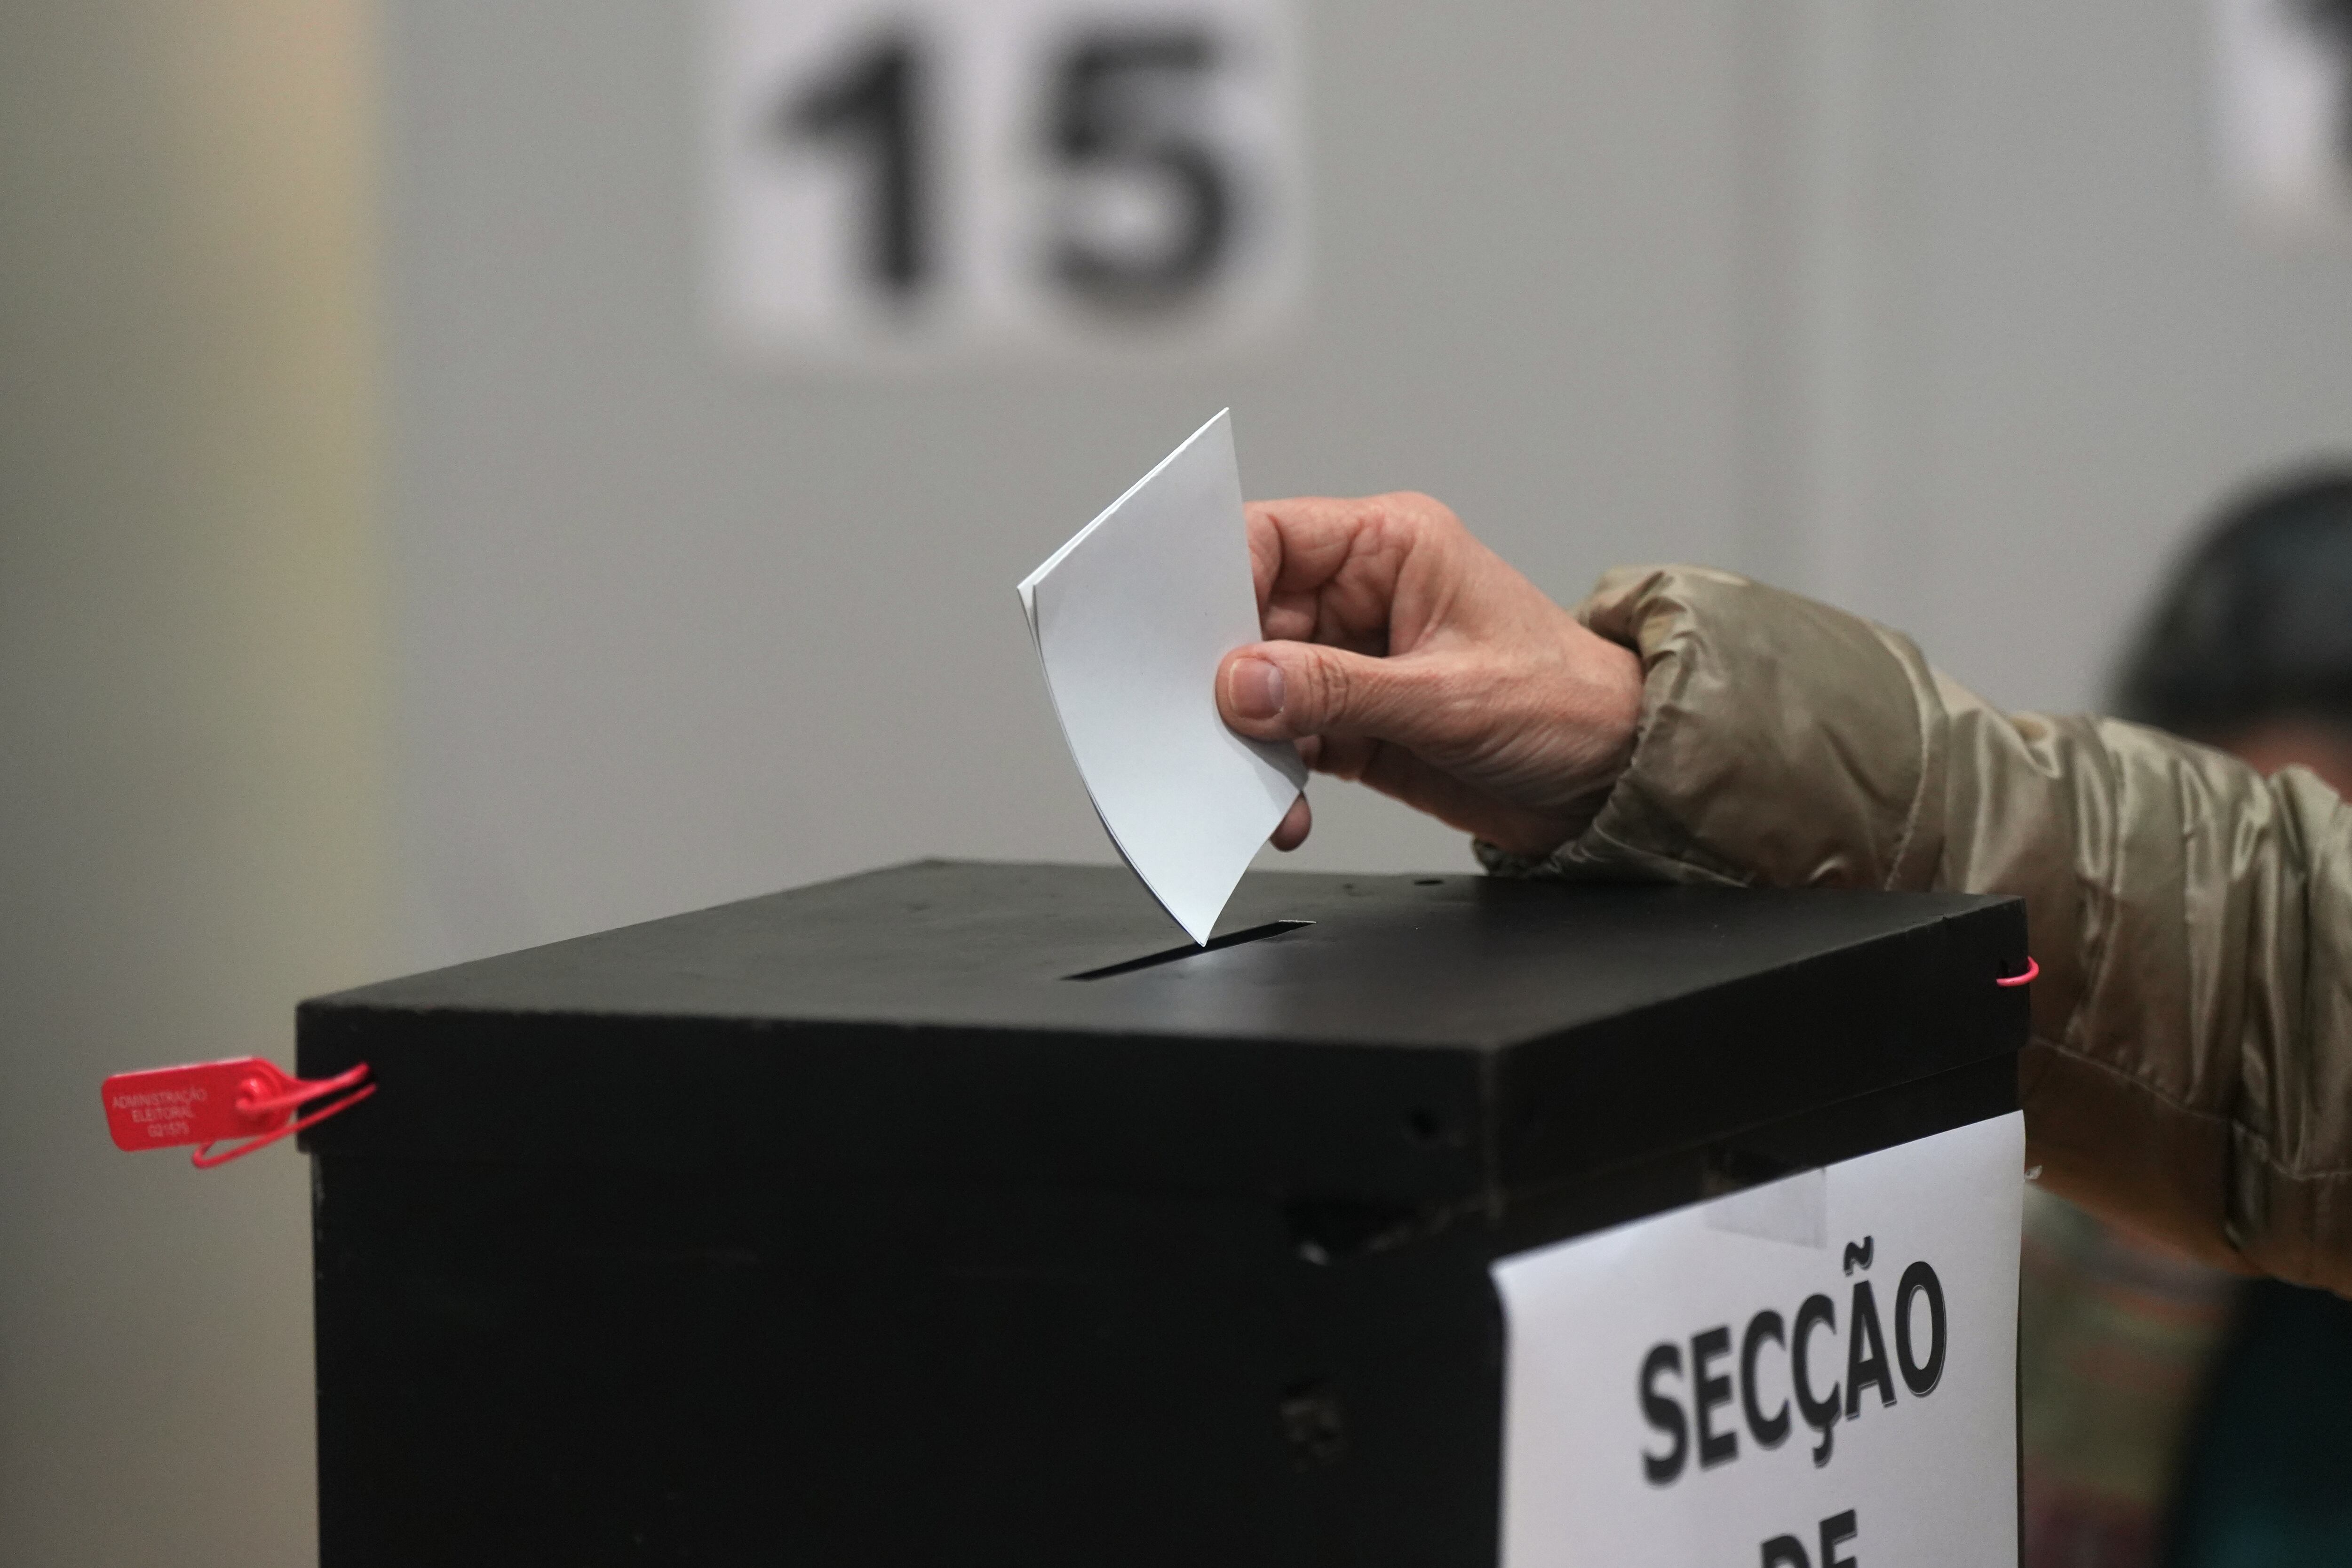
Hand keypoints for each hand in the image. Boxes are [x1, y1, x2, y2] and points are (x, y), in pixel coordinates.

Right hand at [1216, 493, 1642, 855]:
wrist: (1614, 782)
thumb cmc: (1568, 705)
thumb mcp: (1448, 697)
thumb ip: (1337, 689)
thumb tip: (1243, 684)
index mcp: (1390, 547)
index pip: (1269, 537)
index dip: (1217, 579)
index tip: (1186, 636)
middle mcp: (1363, 595)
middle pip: (1250, 618)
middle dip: (1227, 677)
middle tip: (1208, 725)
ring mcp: (1355, 660)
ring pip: (1260, 687)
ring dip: (1250, 740)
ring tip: (1258, 782)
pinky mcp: (1354, 722)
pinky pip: (1285, 740)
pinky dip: (1274, 777)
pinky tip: (1285, 809)